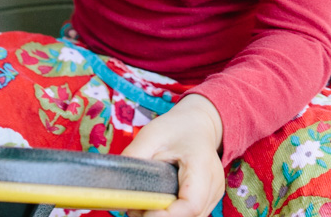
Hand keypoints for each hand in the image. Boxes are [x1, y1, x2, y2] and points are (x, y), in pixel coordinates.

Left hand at [122, 95, 224, 216]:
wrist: (198, 123)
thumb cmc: (176, 128)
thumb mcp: (150, 135)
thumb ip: (134, 158)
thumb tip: (115, 186)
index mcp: (202, 164)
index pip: (191, 204)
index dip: (166, 216)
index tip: (142, 211)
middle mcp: (214, 184)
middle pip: (191, 216)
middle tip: (135, 208)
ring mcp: (215, 194)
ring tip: (144, 206)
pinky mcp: (210, 200)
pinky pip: (191, 215)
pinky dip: (173, 215)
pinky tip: (157, 205)